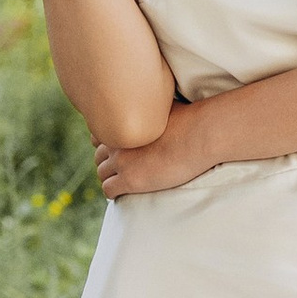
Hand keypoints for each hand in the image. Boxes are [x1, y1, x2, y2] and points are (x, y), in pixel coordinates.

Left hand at [94, 105, 212, 197]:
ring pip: (101, 174)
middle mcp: (117, 141)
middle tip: (122, 169)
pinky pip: (108, 190)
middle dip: (108, 162)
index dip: (107, 145)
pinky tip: (123, 192)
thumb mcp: (161, 106)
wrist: (198, 136)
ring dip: (111, 178)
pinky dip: (113, 192)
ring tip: (123, 182)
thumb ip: (148, 109)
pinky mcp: (129, 180)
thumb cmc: (189, 119)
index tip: (119, 151)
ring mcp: (121, 161)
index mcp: (123, 122)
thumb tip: (152, 105)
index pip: (98, 136)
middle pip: (98, 156)